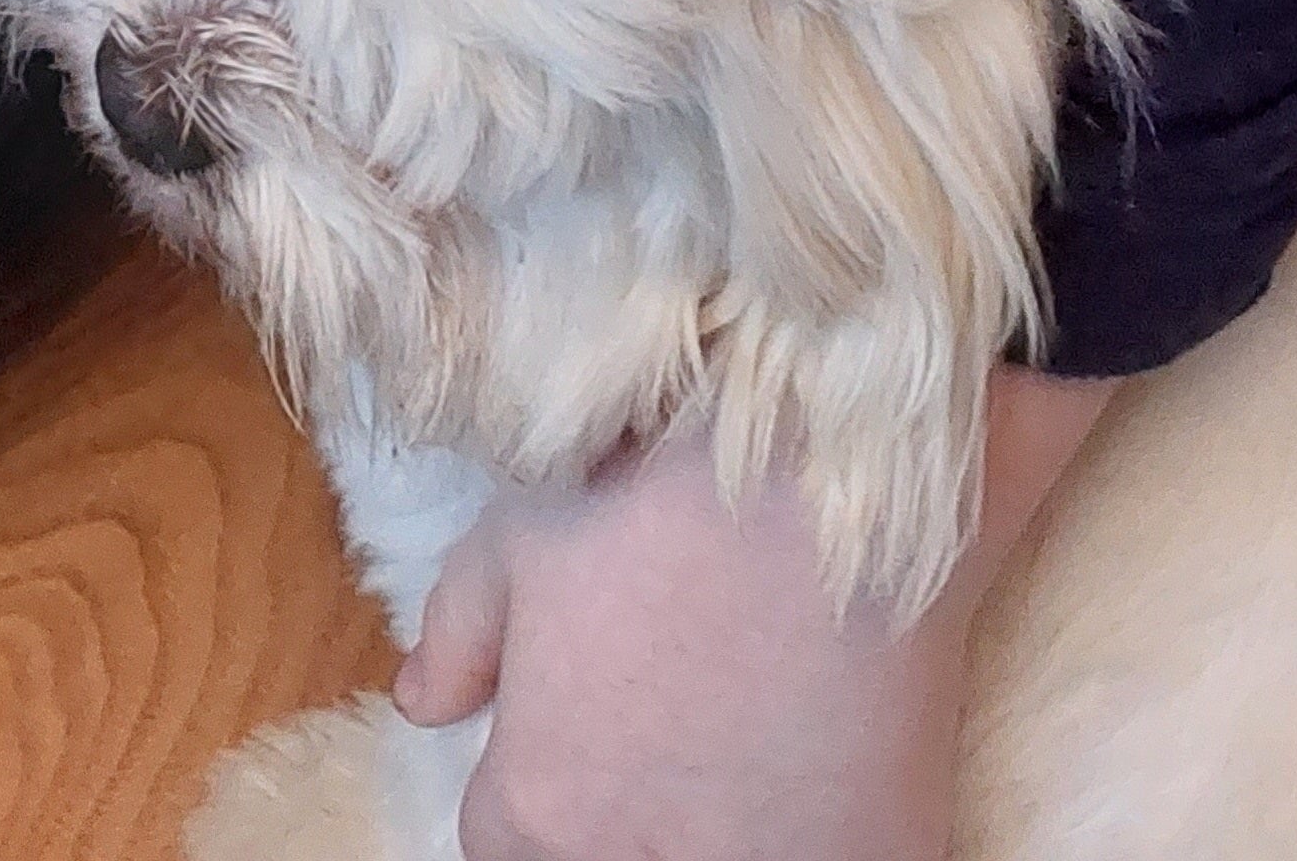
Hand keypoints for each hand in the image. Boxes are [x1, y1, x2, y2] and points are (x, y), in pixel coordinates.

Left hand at [389, 368, 1111, 860]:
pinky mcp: (875, 860)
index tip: (580, 744)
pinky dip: (813, 831)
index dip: (544, 788)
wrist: (839, 475)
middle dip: (620, 818)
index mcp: (543, 803)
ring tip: (739, 747)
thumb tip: (421, 704)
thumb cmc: (663, 490)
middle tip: (666, 737)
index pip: (505, 845)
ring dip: (713, 829)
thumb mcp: (520, 536)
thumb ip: (457, 634)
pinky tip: (818, 764)